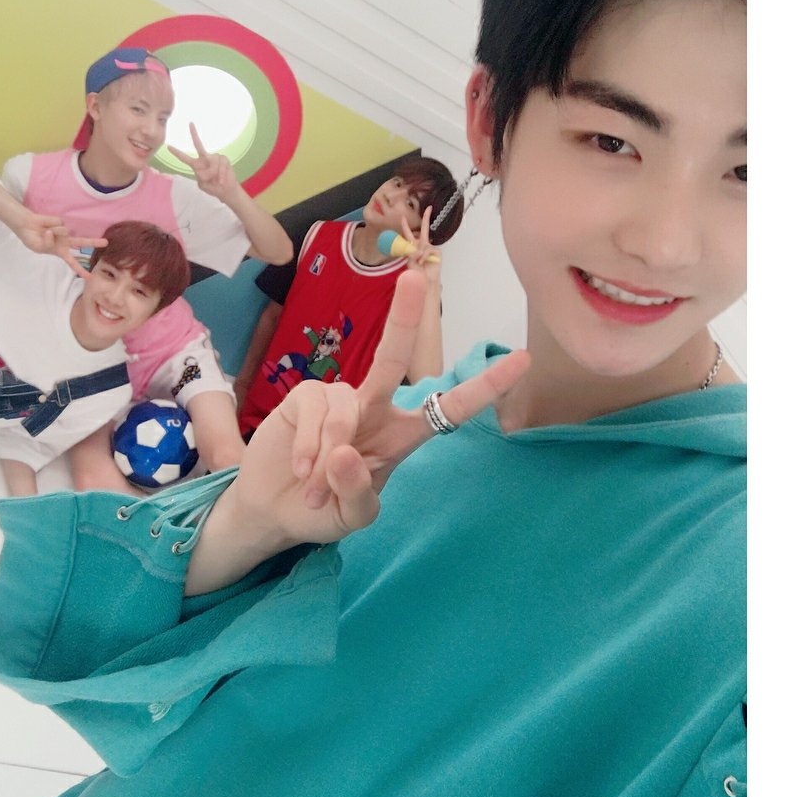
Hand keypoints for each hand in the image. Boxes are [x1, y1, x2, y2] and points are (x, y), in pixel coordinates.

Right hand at [14, 209, 107, 279]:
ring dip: (51, 232)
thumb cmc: (32, 239)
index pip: (72, 263)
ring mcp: (64, 232)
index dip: (79, 270)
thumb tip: (52, 233)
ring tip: (44, 232)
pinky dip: (49, 225)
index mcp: (60, 252)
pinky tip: (45, 225)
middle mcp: (65, 242)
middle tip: (106, 242)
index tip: (89, 277)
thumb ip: (47, 244)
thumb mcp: (38, 248)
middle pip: (82, 242)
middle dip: (94, 242)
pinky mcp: (60, 222)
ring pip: (63, 232)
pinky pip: (57, 225)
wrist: (26, 226)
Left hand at [166, 123, 239, 202]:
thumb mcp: (203, 185)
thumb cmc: (213, 187)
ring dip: (214, 173)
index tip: (168, 147)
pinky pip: (221, 164)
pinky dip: (221, 173)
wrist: (226, 190)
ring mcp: (214, 158)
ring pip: (212, 161)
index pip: (185, 158)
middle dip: (194, 134)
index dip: (177, 153)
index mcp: (197, 165)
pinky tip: (221, 181)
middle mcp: (205, 159)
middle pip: (198, 145)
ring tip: (216, 181)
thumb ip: (202, 177)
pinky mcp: (224, 159)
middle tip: (190, 124)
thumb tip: (208, 169)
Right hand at [217, 270, 528, 553]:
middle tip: (413, 280)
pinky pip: (315, 412)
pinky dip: (309, 447)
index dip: (484, 386)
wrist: (276, 511)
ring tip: (315, 488)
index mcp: (401, 436)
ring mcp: (338, 398)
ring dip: (329, 455)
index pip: (448, 408)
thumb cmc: (324, 510)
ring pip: (345, 408)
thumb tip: (344, 451)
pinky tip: (301, 468)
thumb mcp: (353, 516)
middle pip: (391, 359)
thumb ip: (358, 491)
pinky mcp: (304, 397)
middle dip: (403, 320)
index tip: (520, 359)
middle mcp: (374, 408)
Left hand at [400, 207, 440, 279]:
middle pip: (424, 229)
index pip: (409, 234)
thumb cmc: (416, 272)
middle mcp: (422, 245)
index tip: (402, 217)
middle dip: (426, 218)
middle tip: (428, 208)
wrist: (424, 280)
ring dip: (418, 254)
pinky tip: (422, 262)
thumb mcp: (409, 260)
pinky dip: (423, 257)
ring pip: (423, 245)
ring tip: (418, 262)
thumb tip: (418, 249)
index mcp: (414, 246)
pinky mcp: (437, 252)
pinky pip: (428, 250)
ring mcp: (430, 248)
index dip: (405, 226)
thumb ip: (411, 252)